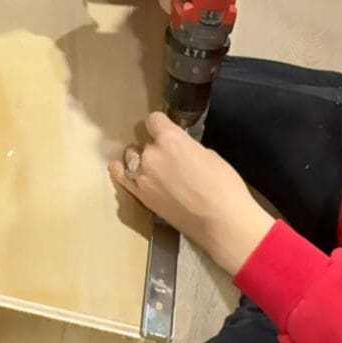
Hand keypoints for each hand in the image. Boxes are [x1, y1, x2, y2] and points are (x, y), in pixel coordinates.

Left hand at [109, 112, 273, 274]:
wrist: (221, 222)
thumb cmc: (223, 185)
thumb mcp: (208, 154)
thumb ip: (186, 147)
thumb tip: (180, 149)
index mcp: (171, 139)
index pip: (154, 120)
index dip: (162, 125)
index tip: (167, 130)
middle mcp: (151, 154)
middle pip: (146, 141)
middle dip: (157, 147)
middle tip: (172, 159)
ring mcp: (143, 176)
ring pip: (133, 157)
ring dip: (142, 159)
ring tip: (156, 169)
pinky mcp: (140, 195)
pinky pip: (122, 177)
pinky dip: (120, 171)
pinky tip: (117, 166)